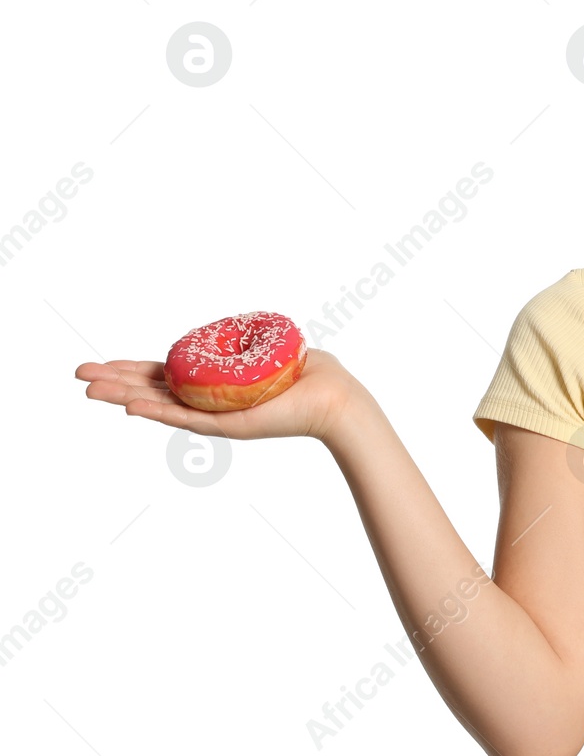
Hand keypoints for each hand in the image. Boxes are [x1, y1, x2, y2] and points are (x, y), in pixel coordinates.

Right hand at [75, 348, 370, 444]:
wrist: (334, 399)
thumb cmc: (308, 374)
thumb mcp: (267, 351)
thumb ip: (246, 344)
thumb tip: (238, 329)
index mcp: (213, 383)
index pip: (164, 375)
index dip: (131, 370)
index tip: (99, 366)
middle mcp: (208, 401)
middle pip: (151, 391)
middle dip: (114, 382)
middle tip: (78, 376)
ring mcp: (215, 415)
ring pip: (160, 406)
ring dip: (124, 397)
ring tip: (90, 390)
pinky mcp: (229, 425)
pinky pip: (187, 419)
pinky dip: (159, 412)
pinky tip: (131, 407)